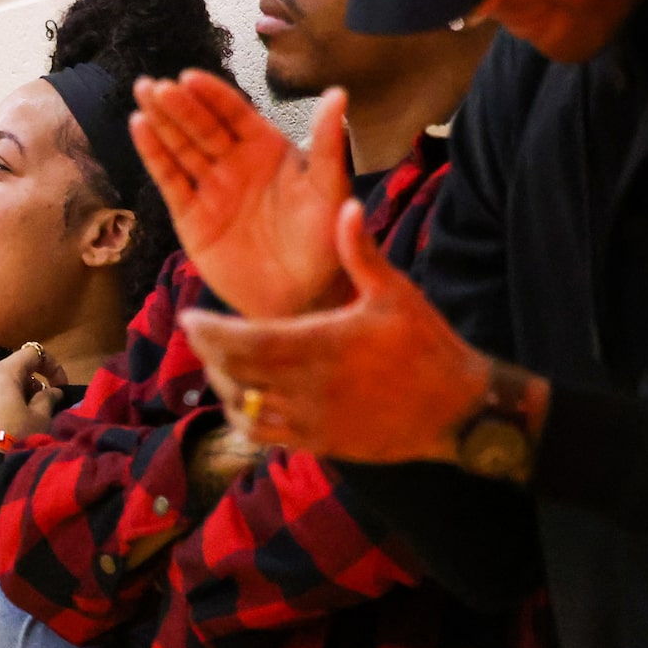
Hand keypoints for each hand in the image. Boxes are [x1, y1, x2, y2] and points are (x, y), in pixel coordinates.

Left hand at [0, 344, 61, 516]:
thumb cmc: (14, 436)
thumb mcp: (39, 418)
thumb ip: (48, 399)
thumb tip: (53, 391)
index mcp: (3, 372)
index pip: (31, 352)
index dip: (51, 365)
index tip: (61, 387)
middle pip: (13, 370)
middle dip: (33, 384)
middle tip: (44, 406)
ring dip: (16, 397)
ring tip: (26, 420)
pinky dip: (0, 407)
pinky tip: (6, 428)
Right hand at [132, 75, 353, 317]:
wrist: (301, 296)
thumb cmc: (323, 241)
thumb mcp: (329, 189)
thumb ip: (328, 142)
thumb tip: (338, 93)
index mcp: (267, 149)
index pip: (235, 113)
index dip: (212, 96)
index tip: (190, 77)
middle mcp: (235, 162)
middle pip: (201, 126)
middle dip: (178, 105)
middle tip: (157, 86)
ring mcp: (211, 188)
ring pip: (181, 147)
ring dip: (160, 121)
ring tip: (142, 93)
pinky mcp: (191, 216)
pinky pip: (170, 180)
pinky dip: (154, 155)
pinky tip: (139, 127)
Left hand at [176, 199, 497, 463]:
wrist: (459, 410)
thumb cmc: (428, 346)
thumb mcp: (396, 293)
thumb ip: (361, 252)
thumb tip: (346, 204)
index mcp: (321, 345)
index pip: (243, 342)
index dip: (208, 332)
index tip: (188, 317)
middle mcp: (308, 387)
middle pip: (233, 375)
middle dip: (208, 354)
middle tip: (198, 334)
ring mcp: (311, 420)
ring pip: (243, 408)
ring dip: (223, 385)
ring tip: (219, 361)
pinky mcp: (319, 443)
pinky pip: (264, 436)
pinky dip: (244, 417)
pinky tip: (245, 399)